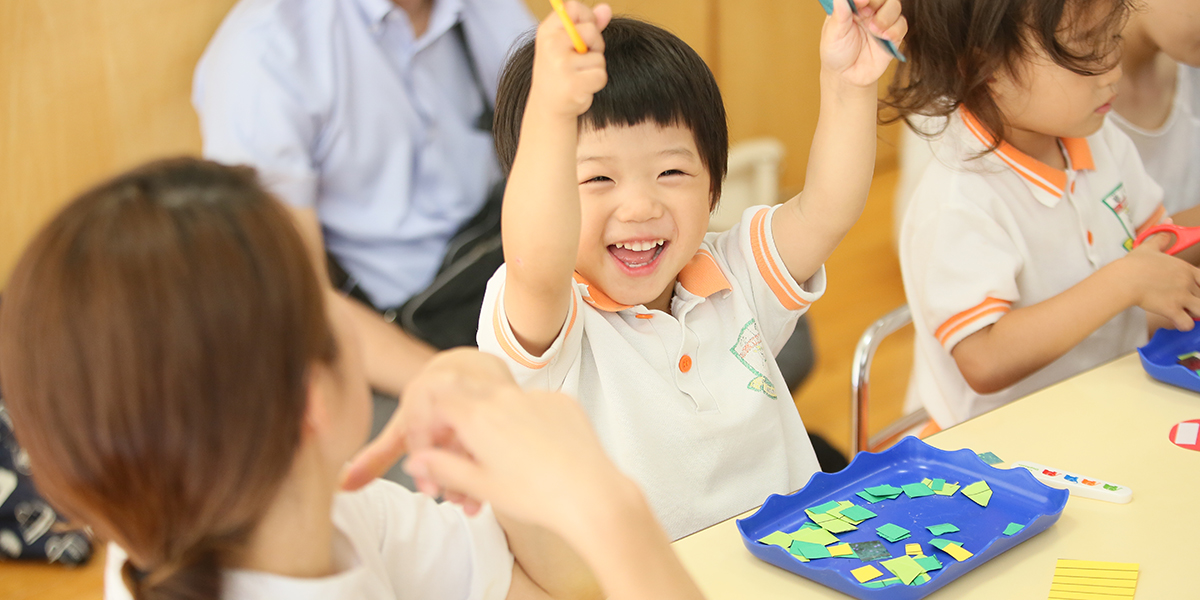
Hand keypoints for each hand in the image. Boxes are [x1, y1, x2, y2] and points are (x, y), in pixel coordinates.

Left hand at [340, 348, 514, 492]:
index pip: (420, 428)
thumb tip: (341, 486)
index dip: (425, 464)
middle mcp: (451, 383)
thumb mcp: (403, 429)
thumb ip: (376, 457)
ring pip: (482, 432)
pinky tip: (494, 483)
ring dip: (479, 471)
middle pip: (455, 432)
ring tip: (473, 499)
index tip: (430, 494)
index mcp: (423, 390)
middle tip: (455, 502)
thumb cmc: (430, 403)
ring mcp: (481, 385)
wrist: (468, 367)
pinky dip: (500, 457)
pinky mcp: (508, 391)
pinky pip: (507, 426)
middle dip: (455, 475)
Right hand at [403, 383, 637, 537]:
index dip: (433, 420)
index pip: (439, 400)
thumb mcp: (481, 486)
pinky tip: (539, 451)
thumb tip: (415, 461)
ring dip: (496, 419)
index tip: (438, 440)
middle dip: (462, 418)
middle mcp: (504, 397)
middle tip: (471, 449)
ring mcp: (536, 396)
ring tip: (510, 456)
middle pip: (468, 393)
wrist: (591, 494)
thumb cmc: (536, 496)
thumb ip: (443, 468)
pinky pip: (534, 403)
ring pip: (503, 398)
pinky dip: (527, 420)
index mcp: (478, 416)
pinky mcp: (562, 400)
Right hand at [529, 2, 612, 117]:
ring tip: (578, 76)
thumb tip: (606, 8)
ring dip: (595, 68)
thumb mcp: (567, 45)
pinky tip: (581, 87)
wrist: (548, 107)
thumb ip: (587, 25)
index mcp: (547, 31)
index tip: (584, 32)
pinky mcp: (573, 84)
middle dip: (595, 45)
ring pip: (599, 58)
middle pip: (591, 30)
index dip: (587, 17)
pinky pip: (600, 75)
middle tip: (582, 58)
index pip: (573, 7)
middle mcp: (551, 45)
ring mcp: (561, 65)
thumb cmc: (559, 72)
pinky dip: (596, 83)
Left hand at [820, 0, 906, 86]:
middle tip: (866, 16)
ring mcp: (882, 22)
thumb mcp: (833, 34)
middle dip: (876, 2)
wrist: (847, 76)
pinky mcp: (893, 36)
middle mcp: (869, 11)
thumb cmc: (837, 53)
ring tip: (874, 30)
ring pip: (894, 6)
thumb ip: (839, 14)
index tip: (861, 2)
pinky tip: (884, 38)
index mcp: (853, 6)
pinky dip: (895, 30)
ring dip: (886, 16)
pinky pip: (902, 25)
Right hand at [1118, 233, 1199, 330]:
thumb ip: (1162, 237)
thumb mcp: (1150, 247)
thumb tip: (1168, 220)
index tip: (1193, 290)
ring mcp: (1181, 297)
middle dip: (1197, 301)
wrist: (1124, 279)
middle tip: (1186, 303)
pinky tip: (1176, 322)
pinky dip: (1184, 325)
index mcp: (1186, 269)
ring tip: (1186, 314)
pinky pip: (1187, 324)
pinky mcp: (1172, 310)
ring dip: (1196, 314)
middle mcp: (1188, 283)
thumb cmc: (1135, 264)